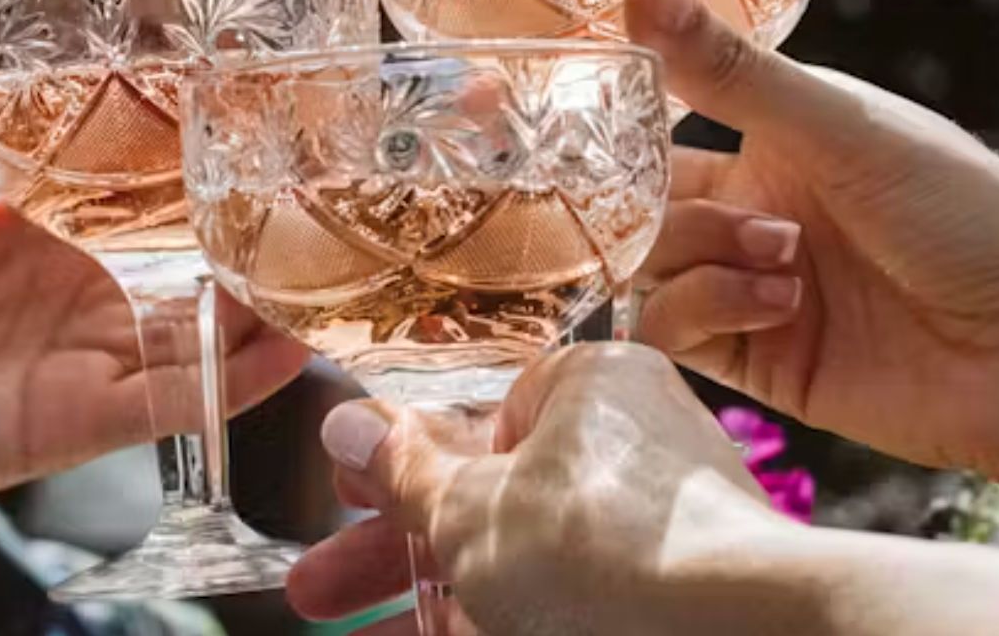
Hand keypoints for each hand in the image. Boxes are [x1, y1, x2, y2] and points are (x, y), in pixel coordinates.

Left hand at [0, 52, 310, 593]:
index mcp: (52, 225)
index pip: (146, 185)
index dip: (203, 152)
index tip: (266, 103)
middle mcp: (87, 290)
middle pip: (198, 261)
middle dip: (262, 232)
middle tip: (334, 182)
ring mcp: (90, 356)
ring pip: (204, 332)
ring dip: (268, 308)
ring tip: (338, 266)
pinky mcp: (79, 418)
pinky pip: (172, 400)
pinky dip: (232, 380)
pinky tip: (288, 350)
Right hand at [288, 344, 820, 635]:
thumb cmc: (608, 552)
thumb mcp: (470, 511)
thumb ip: (403, 473)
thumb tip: (348, 424)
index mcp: (594, 386)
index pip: (485, 409)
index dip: (404, 460)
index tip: (345, 498)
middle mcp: (637, 448)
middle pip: (491, 496)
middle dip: (395, 548)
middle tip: (320, 587)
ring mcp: (663, 531)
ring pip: (529, 564)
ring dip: (438, 599)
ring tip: (358, 630)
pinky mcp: (678, 599)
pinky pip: (576, 606)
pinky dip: (511, 625)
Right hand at [624, 0, 998, 482]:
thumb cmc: (976, 221)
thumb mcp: (846, 131)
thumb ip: (731, 71)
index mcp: (788, 130)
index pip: (670, 112)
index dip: (623, 116)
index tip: (580, 113)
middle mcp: (764, 203)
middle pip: (644, 195)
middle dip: (649, 199)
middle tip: (707, 199)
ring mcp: (755, 284)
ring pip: (650, 262)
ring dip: (698, 253)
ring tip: (782, 260)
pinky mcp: (757, 360)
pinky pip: (670, 330)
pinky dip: (702, 310)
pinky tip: (778, 303)